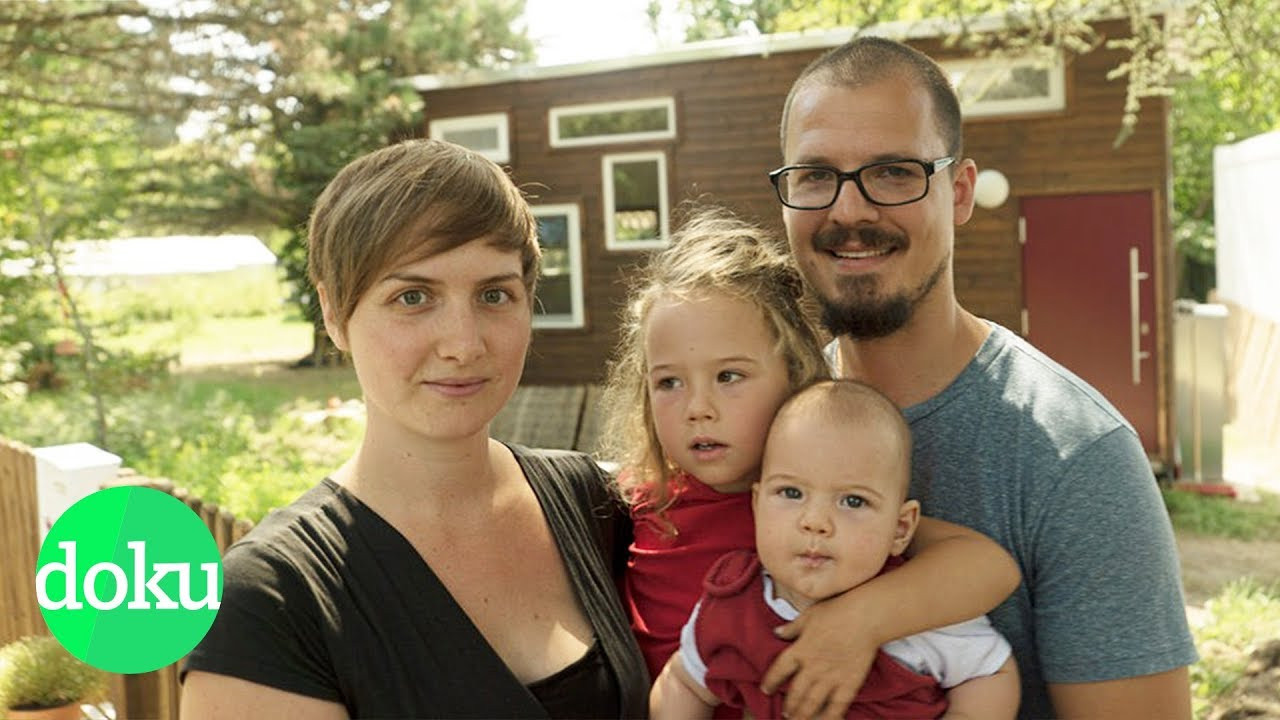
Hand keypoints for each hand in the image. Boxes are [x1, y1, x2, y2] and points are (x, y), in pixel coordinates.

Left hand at [760, 600, 877, 719]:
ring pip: (812, 703)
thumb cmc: (837, 610)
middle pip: (795, 693)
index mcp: (800, 649)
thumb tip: (777, 632)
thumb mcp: (809, 616)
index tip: (766, 689)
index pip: (779, 670)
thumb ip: (792, 628)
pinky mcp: (849, 683)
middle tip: (785, 713)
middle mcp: (813, 667)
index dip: (770, 681)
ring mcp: (831, 677)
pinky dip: (829, 717)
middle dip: (789, 705)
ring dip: (803, 714)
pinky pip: (837, 706)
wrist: (866, 617)